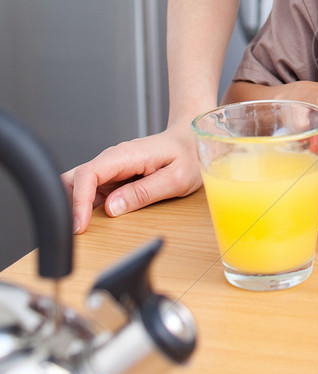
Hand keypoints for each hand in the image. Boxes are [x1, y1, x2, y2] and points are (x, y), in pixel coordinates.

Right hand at [61, 123, 202, 233]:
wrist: (191, 141)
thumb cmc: (188, 156)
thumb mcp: (176, 178)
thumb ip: (144, 192)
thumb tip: (113, 208)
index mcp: (127, 155)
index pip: (88, 174)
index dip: (78, 201)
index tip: (80, 225)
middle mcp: (113, 159)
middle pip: (74, 178)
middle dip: (68, 204)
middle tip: (76, 231)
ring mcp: (112, 167)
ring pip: (79, 185)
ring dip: (75, 207)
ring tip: (82, 230)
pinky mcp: (114, 177)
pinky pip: (92, 191)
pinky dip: (86, 207)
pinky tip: (91, 222)